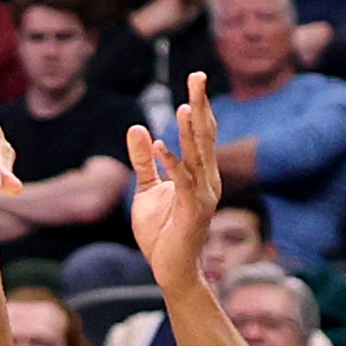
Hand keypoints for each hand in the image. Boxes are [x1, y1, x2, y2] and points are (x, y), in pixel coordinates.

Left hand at [124, 80, 226, 276]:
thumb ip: (143, 160)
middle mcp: (207, 180)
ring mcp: (202, 196)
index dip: (199, 105)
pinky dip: (172, 164)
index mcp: (200, 173)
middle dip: (201, 105)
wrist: (169, 269)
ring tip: (184, 106)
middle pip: (205, 136)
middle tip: (198, 76)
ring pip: (198, 156)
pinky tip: (160, 146)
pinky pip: (182, 183)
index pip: (201, 133)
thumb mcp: (146, 189)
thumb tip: (137, 128)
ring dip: (189, 132)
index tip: (196, 78)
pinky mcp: (192, 212)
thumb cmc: (161, 232)